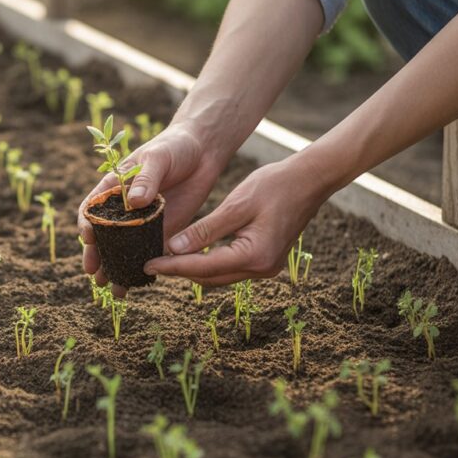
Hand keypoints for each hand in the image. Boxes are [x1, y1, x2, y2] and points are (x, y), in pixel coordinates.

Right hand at [77, 121, 234, 295]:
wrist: (202, 152)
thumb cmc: (174, 147)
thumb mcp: (158, 157)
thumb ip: (147, 179)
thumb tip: (135, 202)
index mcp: (114, 188)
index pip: (92, 209)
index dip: (87, 225)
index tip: (89, 238)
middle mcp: (125, 209)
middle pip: (105, 237)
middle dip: (98, 257)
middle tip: (95, 275)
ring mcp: (143, 222)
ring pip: (125, 249)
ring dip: (118, 268)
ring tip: (115, 288)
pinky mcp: (163, 230)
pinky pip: (150, 252)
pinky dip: (144, 268)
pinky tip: (141, 283)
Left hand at [144, 152, 332, 285]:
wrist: (311, 180)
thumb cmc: (275, 185)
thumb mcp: (235, 205)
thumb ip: (204, 230)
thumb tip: (173, 249)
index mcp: (254, 255)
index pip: (202, 267)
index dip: (172, 267)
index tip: (147, 265)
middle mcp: (261, 269)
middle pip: (210, 277)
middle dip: (180, 271)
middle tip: (151, 262)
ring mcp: (266, 268)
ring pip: (220, 275)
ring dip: (194, 268)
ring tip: (166, 260)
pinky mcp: (267, 261)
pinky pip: (231, 267)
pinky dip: (210, 262)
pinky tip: (192, 253)